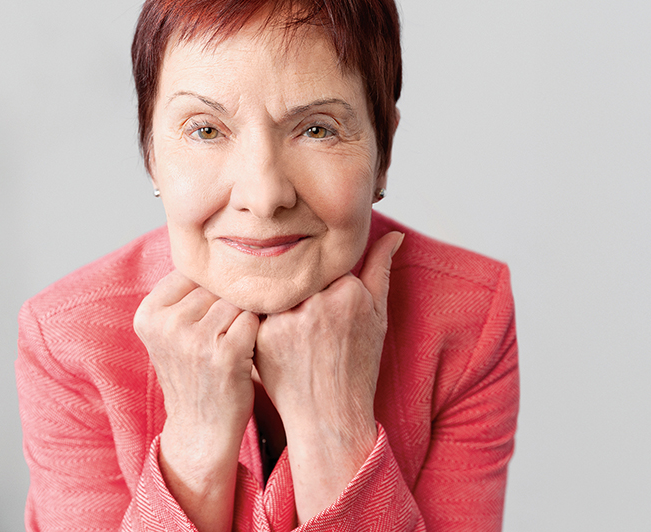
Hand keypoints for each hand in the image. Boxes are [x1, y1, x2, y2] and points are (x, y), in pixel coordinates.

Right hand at [133, 270, 258, 531]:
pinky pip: (254, 319)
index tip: (215, 310)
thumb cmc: (194, 374)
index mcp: (148, 314)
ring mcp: (195, 338)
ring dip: (248, 313)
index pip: (191, 272)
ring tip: (243, 337)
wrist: (202, 430)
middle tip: (233, 326)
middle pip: (216, 284)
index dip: (212, 288)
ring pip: (238, 299)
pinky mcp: (226, 353)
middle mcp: (167, 324)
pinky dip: (260, 329)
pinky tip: (254, 346)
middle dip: (231, 300)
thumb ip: (181, 296)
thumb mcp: (170, 334)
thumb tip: (216, 246)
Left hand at [253, 231, 403, 521]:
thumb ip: (380, 269)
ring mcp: (288, 319)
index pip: (325, 263)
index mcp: (350, 291)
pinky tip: (272, 338)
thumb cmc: (356, 367)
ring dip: (278, 300)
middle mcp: (318, 302)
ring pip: (276, 289)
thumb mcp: (377, 317)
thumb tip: (394, 234)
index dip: (322, 279)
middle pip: (300, 274)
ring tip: (290, 331)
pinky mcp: (263, 335)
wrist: (330, 417)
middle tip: (307, 322)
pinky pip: (257, 310)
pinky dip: (261, 318)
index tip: (325, 304)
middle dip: (300, 289)